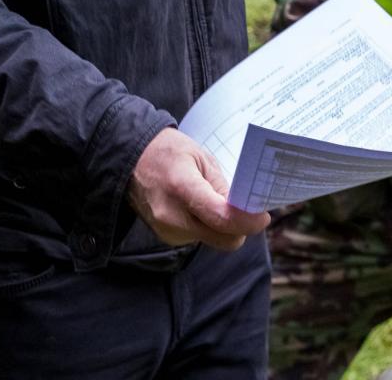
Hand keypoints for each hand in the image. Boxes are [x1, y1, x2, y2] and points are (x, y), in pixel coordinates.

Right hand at [127, 128, 270, 249]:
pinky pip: (199, 238)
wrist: (128, 158)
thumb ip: (222, 186)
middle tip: (243, 208)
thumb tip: (247, 210)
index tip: (263, 215)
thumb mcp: (200, 156)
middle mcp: (172, 215)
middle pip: (224, 238)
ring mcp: (166, 230)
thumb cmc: (167, 151)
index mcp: (181, 187)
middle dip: (239, 227)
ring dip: (221, 227)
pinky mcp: (166, 237)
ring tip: (209, 199)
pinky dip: (205, 226)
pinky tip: (194, 207)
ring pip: (214, 240)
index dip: (248, 221)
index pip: (221, 217)